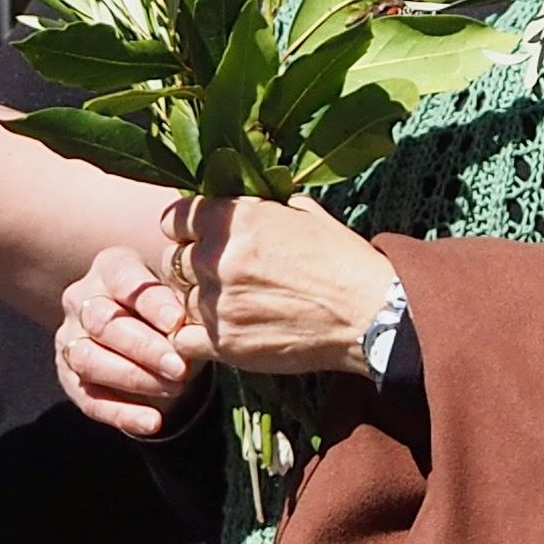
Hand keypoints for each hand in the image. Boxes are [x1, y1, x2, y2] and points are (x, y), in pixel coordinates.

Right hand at [56, 248, 209, 438]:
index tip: (178, 322)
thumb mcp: (181, 300)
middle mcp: (81, 298)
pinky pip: (88, 398)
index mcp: (110, 268)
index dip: (151, 303)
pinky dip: (121, 413)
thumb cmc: (172, 311)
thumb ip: (182, 309)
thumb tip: (187, 332)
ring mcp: (69, 338)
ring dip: (133, 378)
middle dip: (144, 348)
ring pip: (89, 359)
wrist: (156, 342)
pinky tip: (152, 422)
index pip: (124, 280)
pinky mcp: (68, 375)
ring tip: (174, 389)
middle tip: (179, 367)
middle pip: (103, 322)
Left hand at [164, 196, 396, 379]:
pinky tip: (219, 334)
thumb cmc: (344, 262)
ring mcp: (218, 301)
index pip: (175, 218)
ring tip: (235, 307)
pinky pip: (183, 338)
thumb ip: (265, 207)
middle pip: (175, 260)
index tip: (196, 238)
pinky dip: (194, 338)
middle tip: (223, 277)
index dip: (185, 228)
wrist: (368, 315)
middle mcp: (218, 257)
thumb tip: (248, 200)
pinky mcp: (223, 342)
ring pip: (181, 299)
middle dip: (194, 267)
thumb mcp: (306, 214)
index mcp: (236, 218)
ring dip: (201, 302)